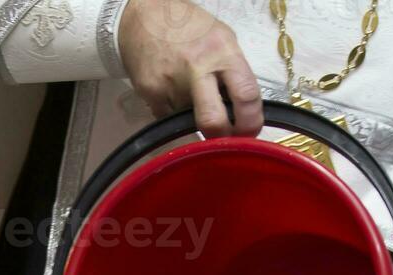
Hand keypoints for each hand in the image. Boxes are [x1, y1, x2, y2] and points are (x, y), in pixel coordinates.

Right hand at [117, 0, 262, 137]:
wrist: (142, 18)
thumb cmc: (189, 28)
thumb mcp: (222, 39)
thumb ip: (233, 72)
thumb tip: (240, 108)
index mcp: (223, 52)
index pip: (246, 95)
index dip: (251, 122)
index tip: (248, 132)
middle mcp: (197, 68)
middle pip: (213, 121)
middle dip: (221, 138)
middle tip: (224, 138)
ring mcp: (171, 84)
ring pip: (189, 122)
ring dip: (193, 118)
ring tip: (189, 94)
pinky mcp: (151, 93)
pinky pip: (168, 117)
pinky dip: (173, 111)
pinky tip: (171, 90)